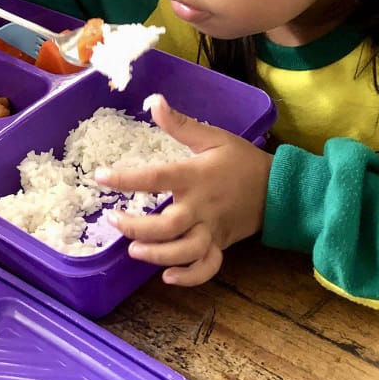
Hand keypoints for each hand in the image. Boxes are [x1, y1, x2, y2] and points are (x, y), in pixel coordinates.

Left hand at [95, 94, 271, 285]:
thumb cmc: (240, 160)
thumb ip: (180, 124)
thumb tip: (154, 101)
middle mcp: (201, 206)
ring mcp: (211, 228)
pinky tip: (167, 277)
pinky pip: (207, 267)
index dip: (125, 179)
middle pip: (166, 225)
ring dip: (157, 255)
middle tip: (114, 220)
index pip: (155, 178)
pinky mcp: (221, 244)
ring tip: (134, 251)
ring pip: (184, 251)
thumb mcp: (212, 136)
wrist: (278, 188)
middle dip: (136, 227)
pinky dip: (189, 277)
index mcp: (195, 176)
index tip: (100, 177)